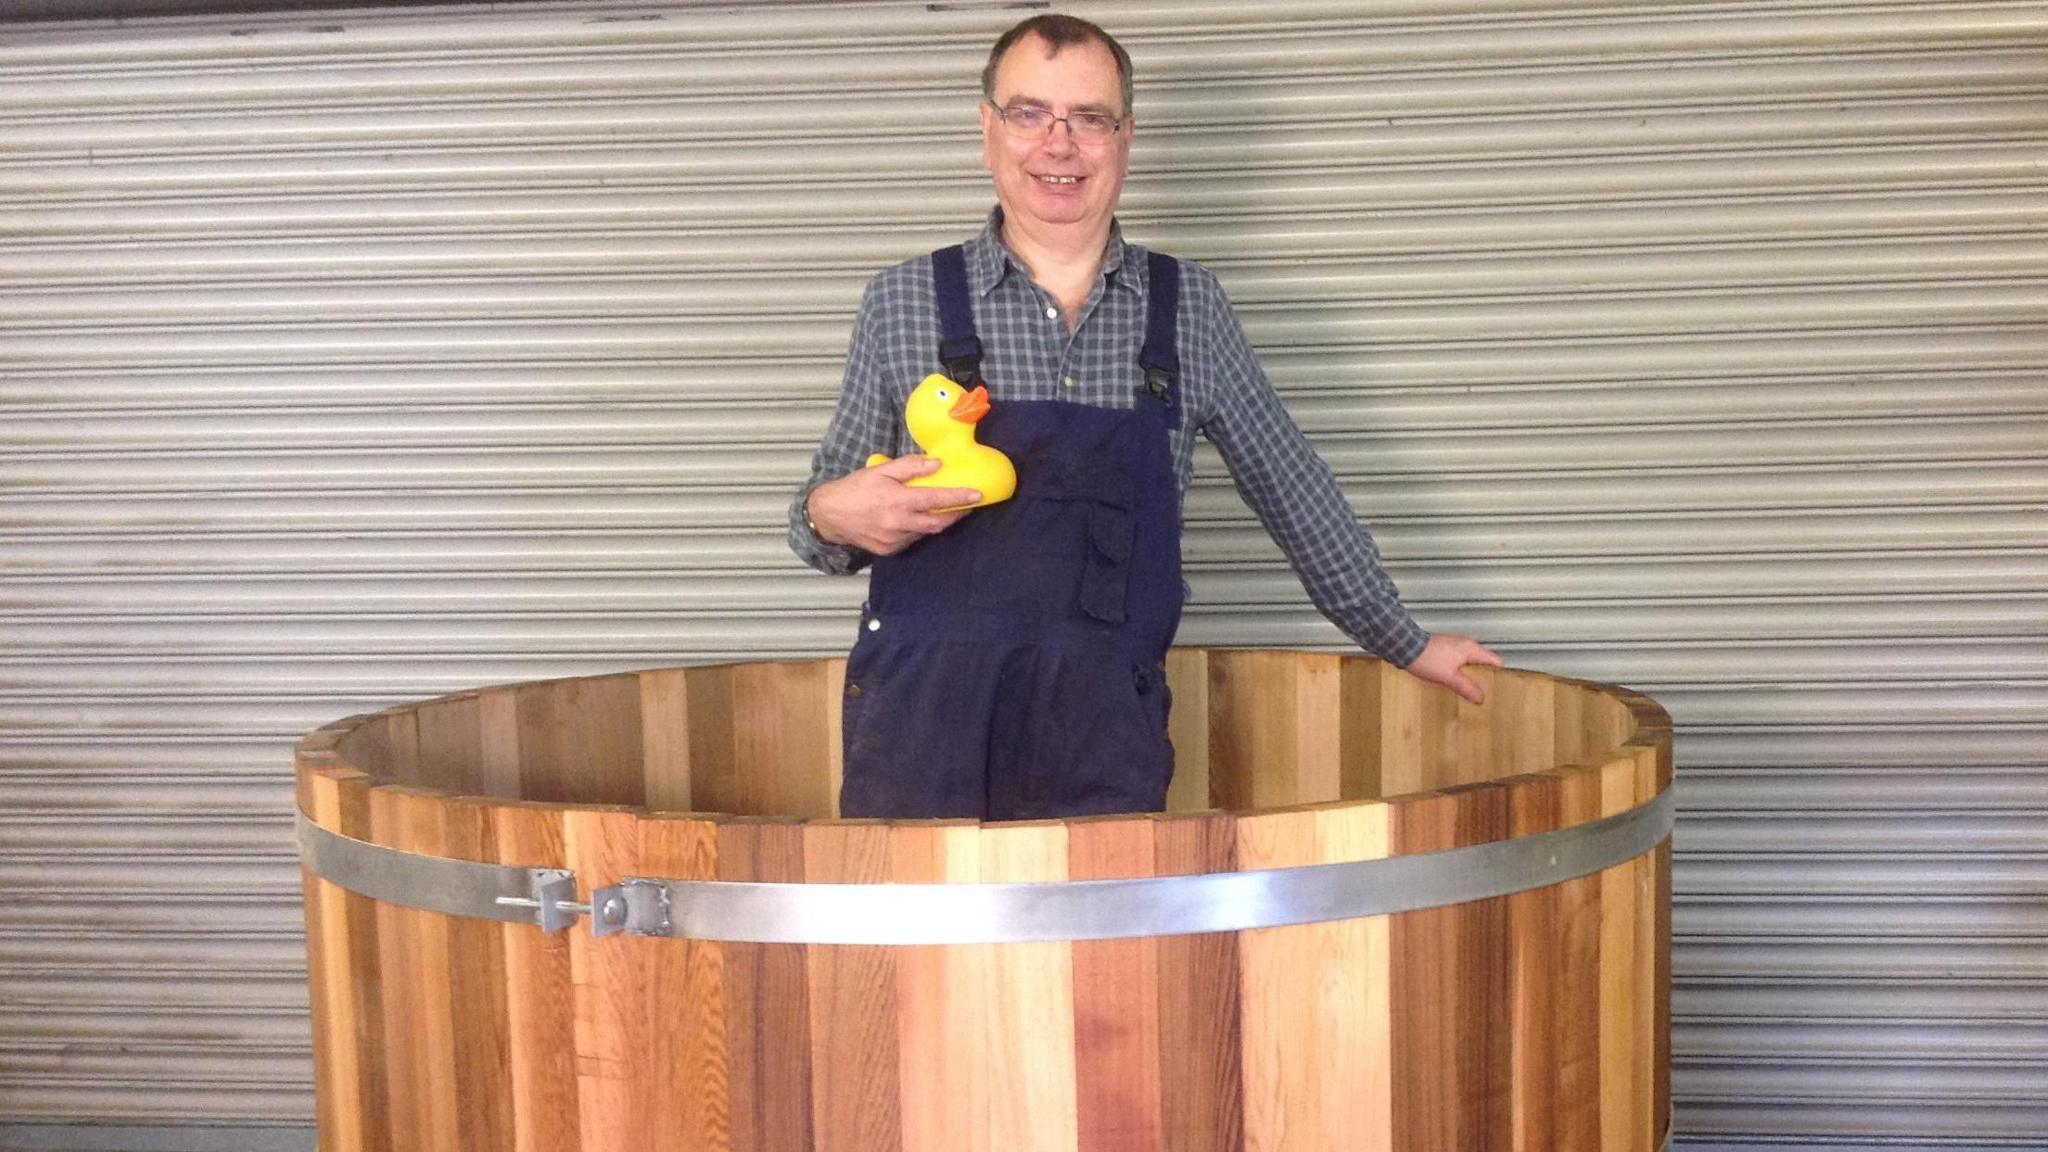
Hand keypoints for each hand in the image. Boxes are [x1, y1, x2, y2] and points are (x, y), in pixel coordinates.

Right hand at [805, 456, 981, 555]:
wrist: (829, 515)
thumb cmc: (855, 488)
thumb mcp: (881, 470)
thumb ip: (910, 467)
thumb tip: (937, 464)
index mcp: (897, 501)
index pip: (936, 500)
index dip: (959, 499)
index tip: (977, 495)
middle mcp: (898, 524)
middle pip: (938, 523)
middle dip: (956, 515)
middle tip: (966, 505)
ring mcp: (893, 540)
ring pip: (925, 533)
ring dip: (935, 521)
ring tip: (939, 509)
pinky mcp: (888, 550)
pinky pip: (911, 539)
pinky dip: (918, 529)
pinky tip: (914, 519)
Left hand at [1403, 633, 1503, 704]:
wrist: (1406, 647)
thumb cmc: (1426, 658)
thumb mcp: (1448, 677)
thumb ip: (1466, 687)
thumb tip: (1480, 697)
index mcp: (1471, 649)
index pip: (1495, 660)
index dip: (1499, 674)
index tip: (1499, 686)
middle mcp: (1466, 644)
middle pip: (1484, 662)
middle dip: (1485, 677)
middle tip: (1485, 692)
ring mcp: (1456, 645)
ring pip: (1471, 662)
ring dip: (1472, 674)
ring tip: (1471, 690)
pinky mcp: (1446, 649)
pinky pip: (1460, 661)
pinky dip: (1461, 671)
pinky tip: (1456, 681)